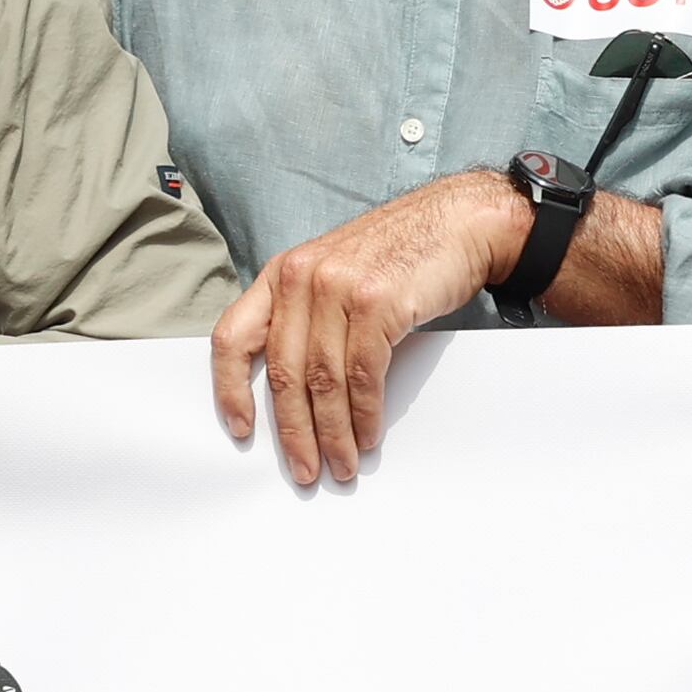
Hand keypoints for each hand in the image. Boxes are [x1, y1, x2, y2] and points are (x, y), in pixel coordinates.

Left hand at [209, 174, 513, 488]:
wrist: (461, 222)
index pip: (232, 337)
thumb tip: (299, 396)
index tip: (242, 429)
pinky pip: (362, 375)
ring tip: (342, 463)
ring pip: (323, 381)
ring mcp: (338, 287)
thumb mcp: (337, 273)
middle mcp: (301, 277)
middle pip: (284, 372)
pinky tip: (368, 434)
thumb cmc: (402, 254)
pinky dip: (364, 414)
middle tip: (305, 469)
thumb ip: (309, 317)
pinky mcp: (377, 302)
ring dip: (333, 433)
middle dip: (294, 431)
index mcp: (282, 273)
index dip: (229, 389)